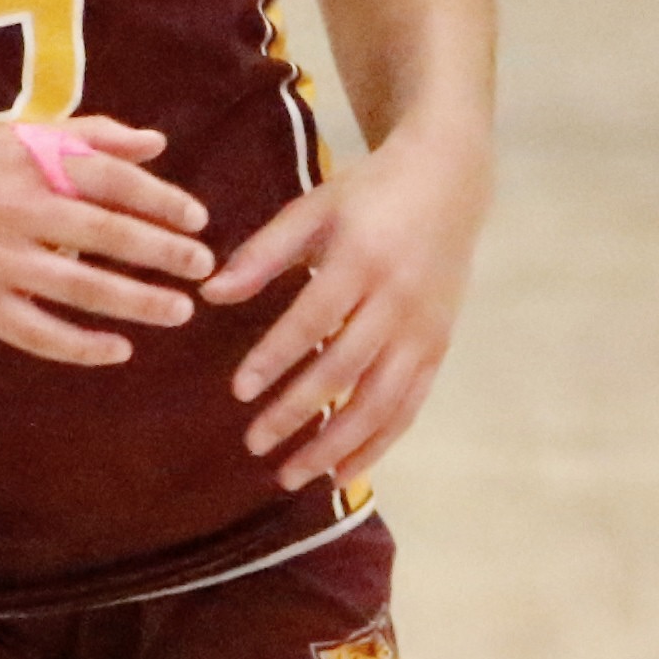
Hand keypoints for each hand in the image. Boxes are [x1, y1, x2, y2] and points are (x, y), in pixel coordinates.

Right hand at [0, 117, 210, 362]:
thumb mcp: (14, 140)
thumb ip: (87, 137)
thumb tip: (159, 144)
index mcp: (24, 163)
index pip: (108, 177)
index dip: (161, 199)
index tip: (198, 219)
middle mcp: (11, 211)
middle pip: (104, 234)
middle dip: (163, 252)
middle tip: (203, 268)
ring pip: (79, 288)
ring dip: (137, 302)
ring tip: (179, 311)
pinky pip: (38, 333)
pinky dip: (82, 346)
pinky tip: (119, 349)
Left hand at [207, 120, 490, 490]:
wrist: (449, 182)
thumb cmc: (366, 194)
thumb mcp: (311, 209)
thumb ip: (262, 254)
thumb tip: (209, 295)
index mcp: (360, 262)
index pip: (312, 321)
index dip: (276, 359)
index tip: (238, 392)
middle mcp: (398, 303)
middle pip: (348, 371)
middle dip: (301, 414)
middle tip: (255, 446)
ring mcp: (424, 330)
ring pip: (384, 401)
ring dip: (340, 444)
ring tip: (297, 476)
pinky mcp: (440, 347)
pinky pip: (410, 405)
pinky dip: (379, 442)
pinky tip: (345, 470)